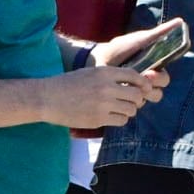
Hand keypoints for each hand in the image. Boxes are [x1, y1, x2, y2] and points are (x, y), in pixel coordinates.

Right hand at [52, 51, 168, 130]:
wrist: (48, 98)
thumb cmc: (68, 84)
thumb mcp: (90, 73)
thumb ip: (110, 77)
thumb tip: (132, 84)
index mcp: (105, 72)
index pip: (134, 76)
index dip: (143, 83)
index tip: (145, 88)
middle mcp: (107, 87)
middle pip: (136, 95)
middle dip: (137, 99)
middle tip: (132, 102)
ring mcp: (103, 104)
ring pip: (131, 110)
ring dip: (129, 110)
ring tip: (120, 109)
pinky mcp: (98, 119)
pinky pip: (121, 121)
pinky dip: (120, 120)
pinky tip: (112, 117)